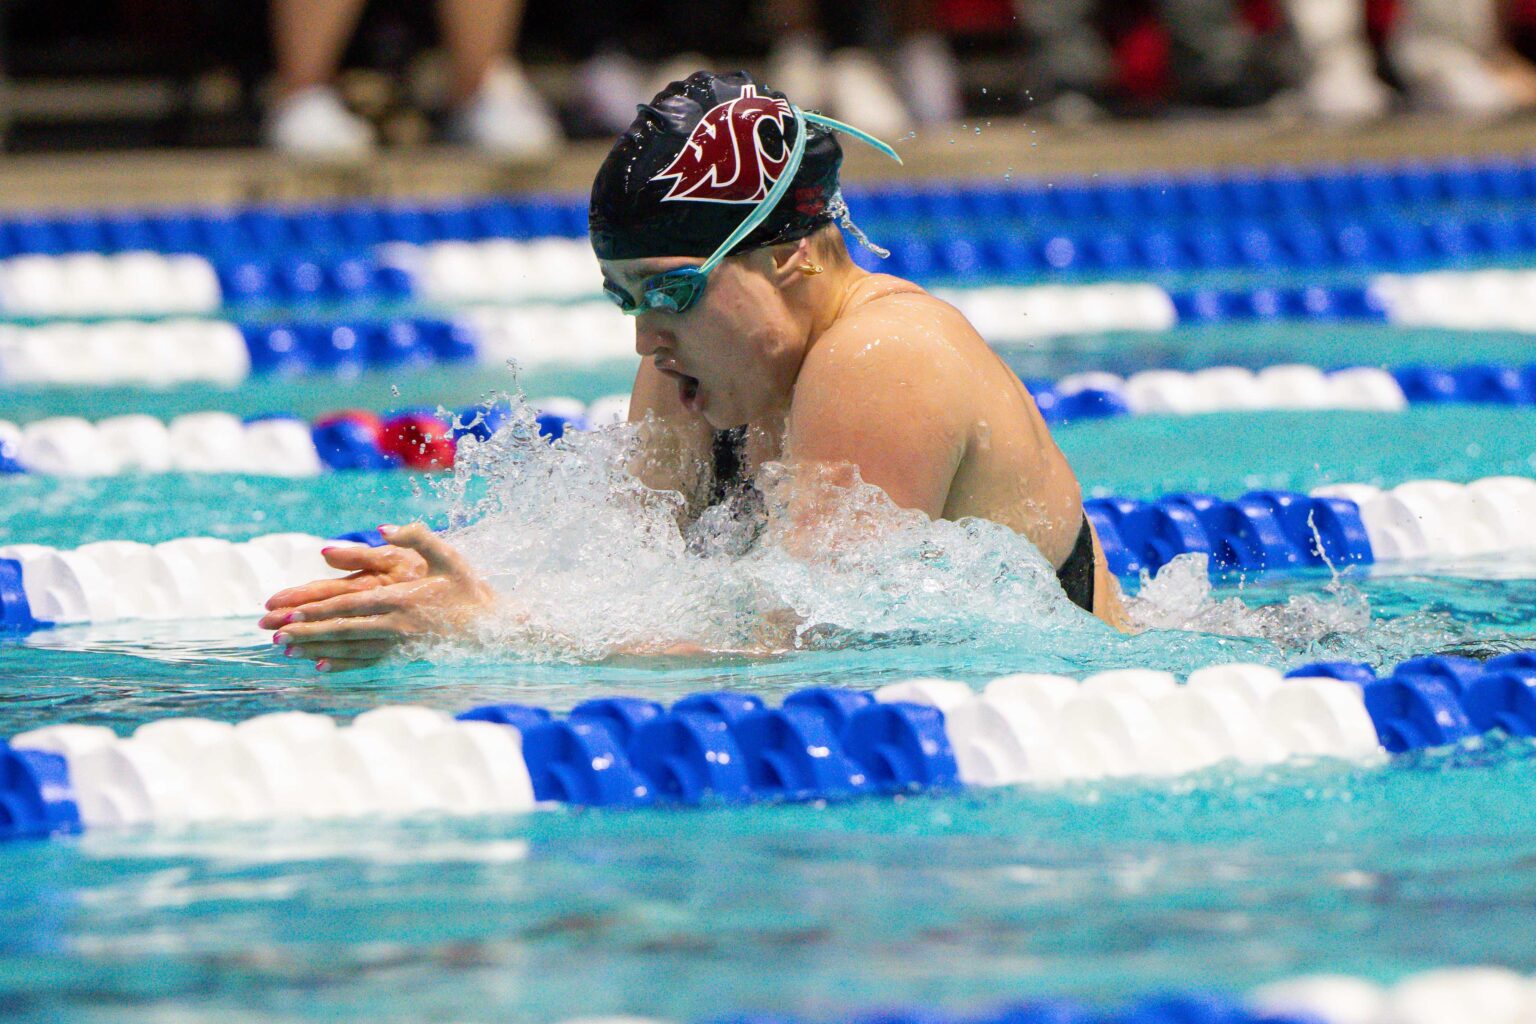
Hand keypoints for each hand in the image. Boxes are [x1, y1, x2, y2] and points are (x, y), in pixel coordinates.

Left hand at [261, 524, 494, 672]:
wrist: (495, 629)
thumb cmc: (470, 589)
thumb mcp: (448, 556)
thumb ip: (417, 537)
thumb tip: (381, 528)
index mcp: (404, 598)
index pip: (350, 605)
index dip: (316, 610)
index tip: (288, 613)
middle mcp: (398, 625)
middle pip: (343, 629)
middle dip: (305, 632)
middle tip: (273, 634)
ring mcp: (402, 646)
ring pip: (350, 648)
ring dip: (315, 648)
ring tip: (286, 650)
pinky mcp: (406, 658)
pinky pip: (368, 663)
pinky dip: (343, 666)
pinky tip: (321, 667)